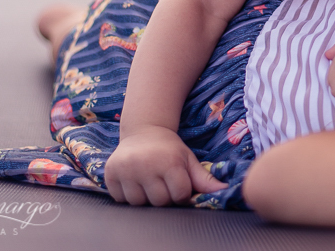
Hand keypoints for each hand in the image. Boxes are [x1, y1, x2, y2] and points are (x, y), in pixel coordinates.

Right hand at [104, 125, 225, 205]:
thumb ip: (204, 178)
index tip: (177, 182)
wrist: (143, 130)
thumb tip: (224, 190)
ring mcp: (126, 170)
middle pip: (160, 202)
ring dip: (145, 197)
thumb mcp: (188, 159)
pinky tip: (134, 181)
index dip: (181, 193)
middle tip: (162, 181)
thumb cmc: (169, 148)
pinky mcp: (111, 173)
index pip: (179, 195)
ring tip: (148, 181)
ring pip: (139, 203)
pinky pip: (120, 199)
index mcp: (169, 162)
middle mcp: (145, 165)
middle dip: (164, 196)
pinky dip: (128, 195)